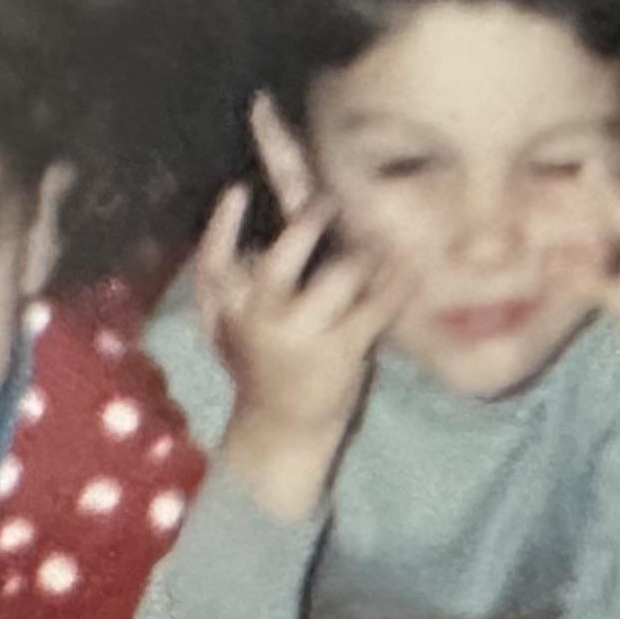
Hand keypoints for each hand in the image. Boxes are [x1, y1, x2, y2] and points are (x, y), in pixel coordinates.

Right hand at [191, 179, 407, 519]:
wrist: (281, 429)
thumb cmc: (258, 361)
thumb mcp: (227, 323)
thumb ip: (227, 275)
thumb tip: (234, 202)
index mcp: (228, 305)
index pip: (214, 259)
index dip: (222, 224)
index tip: (237, 189)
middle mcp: (259, 317)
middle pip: (285, 256)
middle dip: (311, 219)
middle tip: (331, 201)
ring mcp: (301, 334)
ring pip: (342, 273)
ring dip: (365, 255)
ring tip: (381, 248)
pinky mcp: (341, 351)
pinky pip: (376, 306)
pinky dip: (394, 287)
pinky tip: (406, 274)